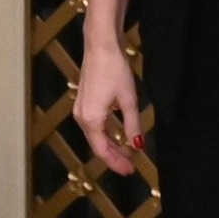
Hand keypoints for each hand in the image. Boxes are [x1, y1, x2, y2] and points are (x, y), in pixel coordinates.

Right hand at [71, 40, 142, 176]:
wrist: (100, 47)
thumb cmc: (114, 71)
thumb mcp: (128, 100)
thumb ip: (132, 125)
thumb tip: (138, 146)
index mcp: (92, 120)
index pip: (103, 150)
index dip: (117, 162)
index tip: (131, 170)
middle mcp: (82, 117)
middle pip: (97, 145)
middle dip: (114, 157)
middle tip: (130, 166)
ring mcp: (80, 109)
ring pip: (94, 136)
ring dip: (109, 146)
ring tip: (125, 153)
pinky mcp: (83, 102)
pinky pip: (92, 126)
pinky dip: (104, 135)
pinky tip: (115, 135)